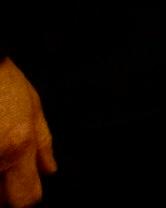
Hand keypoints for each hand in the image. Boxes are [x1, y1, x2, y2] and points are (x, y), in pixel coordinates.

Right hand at [0, 59, 52, 207]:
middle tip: (5, 167)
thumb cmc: (1, 79)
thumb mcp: (32, 104)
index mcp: (16, 147)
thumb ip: (43, 142)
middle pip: (0, 202)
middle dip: (3, 192)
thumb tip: (50, 171)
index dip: (25, 196)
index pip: (26, 200)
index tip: (22, 185)